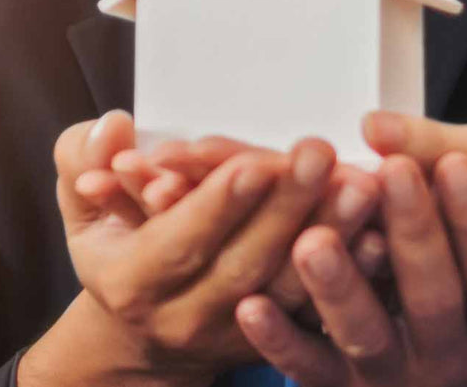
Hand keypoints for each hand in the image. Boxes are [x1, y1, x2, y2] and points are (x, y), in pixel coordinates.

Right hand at [21, 111, 366, 385]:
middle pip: (245, 263)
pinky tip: (384, 236)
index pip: (178, 242)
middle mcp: (188, 317)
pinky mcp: (283, 339)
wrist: (143, 335)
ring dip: (333, 235)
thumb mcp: (84, 209)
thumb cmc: (118, 251)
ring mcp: (241, 335)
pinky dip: (356, 273)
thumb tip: (111, 127)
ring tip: (364, 185)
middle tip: (321, 152)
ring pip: (293, 287)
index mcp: (133, 283)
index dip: (217, 204)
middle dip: (286, 207)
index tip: (254, 162)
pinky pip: (324, 308)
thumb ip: (82, 160)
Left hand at [234, 153, 466, 386]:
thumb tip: (381, 128)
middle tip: (387, 173)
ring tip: (312, 241)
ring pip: (367, 336)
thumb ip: (439, 202)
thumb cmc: (452, 304)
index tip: (454, 161)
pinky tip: (252, 303)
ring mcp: (394, 380)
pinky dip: (280, 338)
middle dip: (411, 233)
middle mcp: (450, 358)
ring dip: (339, 287)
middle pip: (434, 300)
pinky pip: (309, 369)